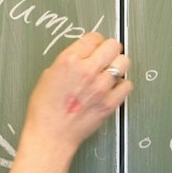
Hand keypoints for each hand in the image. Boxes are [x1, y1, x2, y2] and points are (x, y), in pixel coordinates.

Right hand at [20, 32, 129, 154]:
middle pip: (113, 46)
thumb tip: (83, 56)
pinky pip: (127, 85)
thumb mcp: (48, 75)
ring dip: (119, 66)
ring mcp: (101, 87)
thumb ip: (69, 62)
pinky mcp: (110, 103)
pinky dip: (122, 85)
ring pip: (124, 63)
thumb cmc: (44, 109)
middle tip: (107, 57)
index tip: (95, 47)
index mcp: (69, 60)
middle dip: (110, 50)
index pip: (94, 37)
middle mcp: (87, 70)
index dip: (95, 42)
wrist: (51, 135)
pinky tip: (113, 89)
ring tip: (111, 73)